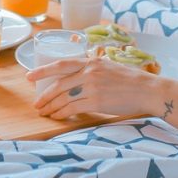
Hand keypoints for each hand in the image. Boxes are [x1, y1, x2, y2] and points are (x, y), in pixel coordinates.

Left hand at [28, 57, 167, 119]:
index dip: (43, 70)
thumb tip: (76, 79)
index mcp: (91, 61)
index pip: (61, 64)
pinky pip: (72, 108)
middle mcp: (89, 72)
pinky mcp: (96, 101)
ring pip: (63, 97)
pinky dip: (62, 113)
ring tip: (44, 113)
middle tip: (36, 104)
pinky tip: (57, 117)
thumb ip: (92, 71)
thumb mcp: (109, 67)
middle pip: (58, 84)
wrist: (148, 90)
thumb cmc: (131, 80)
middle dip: (44, 95)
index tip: (30, 76)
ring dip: (51, 107)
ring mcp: (92, 86)